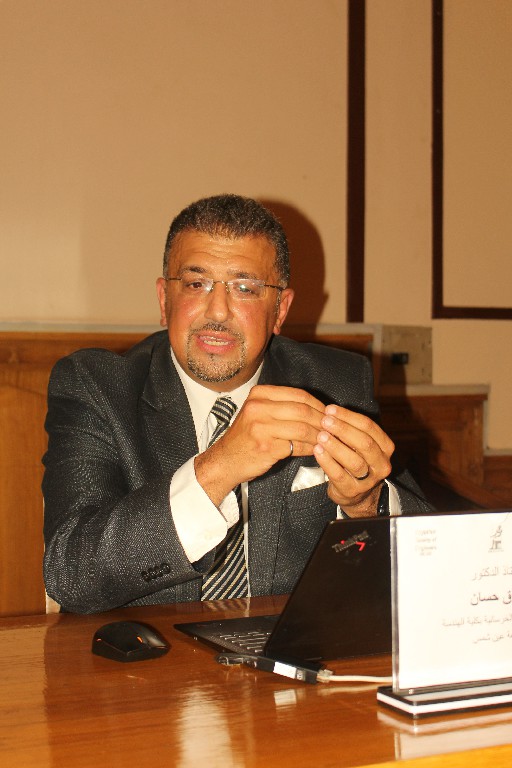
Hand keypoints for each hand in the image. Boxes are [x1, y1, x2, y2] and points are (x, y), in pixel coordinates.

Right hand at [195, 384, 324, 505]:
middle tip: (332, 428)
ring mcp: (261, 427)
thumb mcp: (257, 412)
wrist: (225, 460)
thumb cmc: (245, 437)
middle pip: (302, 410)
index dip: (318, 404)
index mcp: (259, 395)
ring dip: (319, 436)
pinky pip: (297, 446)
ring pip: (303, 428)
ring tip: (327, 441)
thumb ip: (281, 405)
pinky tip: (315, 451)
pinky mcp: (267, 447)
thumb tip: (317, 408)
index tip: (328, 413)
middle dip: (322, 420)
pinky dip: (310, 448)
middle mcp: (258, 408)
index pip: (298, 395)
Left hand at [313, 405, 393, 517]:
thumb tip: (330, 411)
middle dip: (343, 430)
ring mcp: (369, 480)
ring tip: (320, 435)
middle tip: (325, 421)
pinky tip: (317, 451)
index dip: (348, 416)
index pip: (369, 427)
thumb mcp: (357, 444)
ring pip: (354, 461)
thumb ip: (350, 429)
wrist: (355, 494)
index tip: (330, 409)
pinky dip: (327, 462)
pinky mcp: (352, 490)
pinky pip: (339, 475)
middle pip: (365, 443)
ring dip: (336, 446)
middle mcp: (382, 464)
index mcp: (385, 447)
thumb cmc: (354, 460)